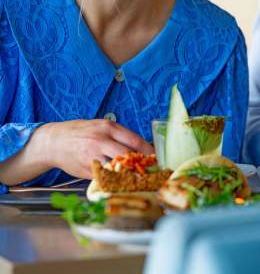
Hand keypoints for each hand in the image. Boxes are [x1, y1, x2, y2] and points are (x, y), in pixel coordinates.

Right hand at [36, 119, 153, 178]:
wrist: (54, 141)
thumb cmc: (82, 132)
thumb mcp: (100, 126)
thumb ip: (117, 136)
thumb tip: (140, 148)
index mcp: (107, 127)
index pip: (133, 139)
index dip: (147, 150)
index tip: (156, 157)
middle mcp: (100, 141)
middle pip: (127, 154)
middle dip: (141, 163)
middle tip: (151, 169)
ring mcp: (92, 156)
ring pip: (115, 167)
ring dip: (129, 173)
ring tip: (139, 177)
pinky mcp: (85, 169)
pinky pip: (104, 176)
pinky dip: (113, 180)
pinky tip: (121, 182)